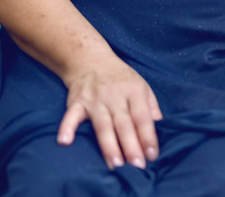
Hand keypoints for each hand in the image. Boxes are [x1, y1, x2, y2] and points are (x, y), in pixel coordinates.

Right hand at [57, 52, 162, 169]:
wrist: (90, 59)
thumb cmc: (120, 77)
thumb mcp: (141, 84)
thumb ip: (151, 105)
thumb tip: (159, 124)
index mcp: (134, 90)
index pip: (142, 117)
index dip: (148, 137)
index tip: (152, 155)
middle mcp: (114, 95)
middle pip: (124, 124)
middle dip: (131, 146)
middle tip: (136, 165)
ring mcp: (95, 99)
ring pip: (103, 125)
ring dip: (109, 145)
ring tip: (115, 164)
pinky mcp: (77, 102)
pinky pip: (71, 116)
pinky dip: (67, 128)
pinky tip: (65, 142)